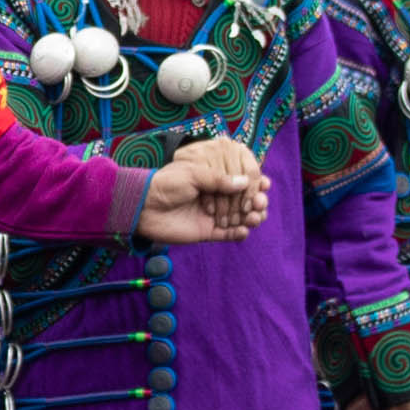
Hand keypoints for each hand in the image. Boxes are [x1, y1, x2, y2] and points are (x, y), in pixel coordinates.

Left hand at [141, 136, 269, 241]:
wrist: (144, 207)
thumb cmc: (167, 184)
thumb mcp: (194, 174)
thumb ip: (219, 179)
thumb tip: (245, 181)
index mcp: (214, 179)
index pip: (241, 180)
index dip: (254, 183)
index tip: (264, 184)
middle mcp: (216, 196)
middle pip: (245, 200)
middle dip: (256, 201)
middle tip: (259, 203)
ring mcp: (214, 215)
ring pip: (241, 218)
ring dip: (252, 218)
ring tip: (254, 218)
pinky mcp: (208, 232)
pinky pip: (229, 235)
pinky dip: (239, 234)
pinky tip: (243, 231)